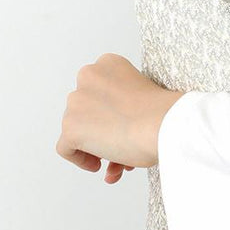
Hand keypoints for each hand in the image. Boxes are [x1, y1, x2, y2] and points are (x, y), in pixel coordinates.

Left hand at [56, 52, 184, 182]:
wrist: (163, 123)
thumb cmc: (162, 113)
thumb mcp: (142, 100)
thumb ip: (122, 110)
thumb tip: (111, 136)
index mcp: (108, 63)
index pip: (98, 91)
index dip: (109, 114)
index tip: (122, 127)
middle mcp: (88, 75)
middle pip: (86, 111)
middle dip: (102, 132)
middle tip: (120, 149)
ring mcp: (76, 101)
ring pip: (77, 129)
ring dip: (95, 147)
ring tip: (116, 162)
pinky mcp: (71, 127)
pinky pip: (65, 148)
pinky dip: (80, 159)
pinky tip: (99, 165)